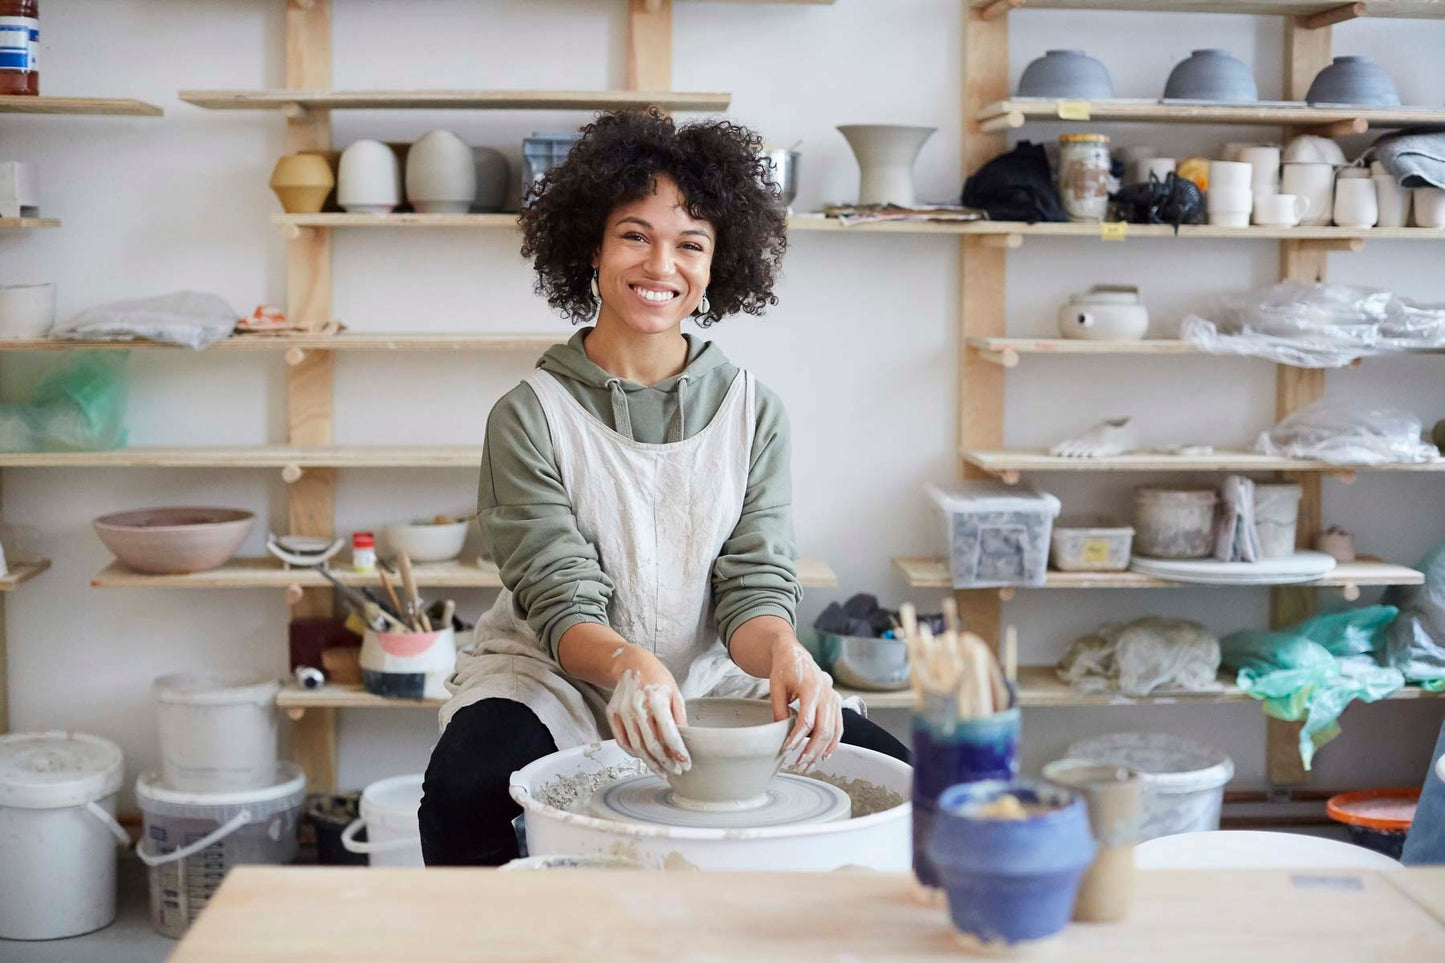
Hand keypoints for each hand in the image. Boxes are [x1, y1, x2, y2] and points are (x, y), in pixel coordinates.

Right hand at [606, 650, 689, 776]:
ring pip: (637, 747)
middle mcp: (637, 707)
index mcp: (656, 699)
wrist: (631, 664)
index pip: (669, 734)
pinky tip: (644, 758)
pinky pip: (623, 741)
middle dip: (666, 762)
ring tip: (662, 771)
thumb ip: (679, 718)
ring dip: (651, 763)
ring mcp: (622, 712)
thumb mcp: (675, 693)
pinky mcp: (612, 714)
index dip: (678, 753)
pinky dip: (634, 753)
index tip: (686, 764)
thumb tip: (683, 742)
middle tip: (676, 771)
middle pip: (652, 745)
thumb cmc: (656, 678)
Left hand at [769, 640, 842, 770]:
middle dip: (811, 751)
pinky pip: (839, 727)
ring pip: (832, 732)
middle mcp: (826, 695)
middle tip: (798, 765)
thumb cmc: (785, 670)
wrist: (796, 655)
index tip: (786, 751)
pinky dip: (833, 743)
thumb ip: (779, 710)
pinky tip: (824, 755)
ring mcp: (834, 699)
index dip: (797, 739)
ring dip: (821, 751)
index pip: (806, 721)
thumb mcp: (776, 687)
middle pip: (823, 730)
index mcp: (811, 689)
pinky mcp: (836, 703)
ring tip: (808, 765)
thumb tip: (780, 733)